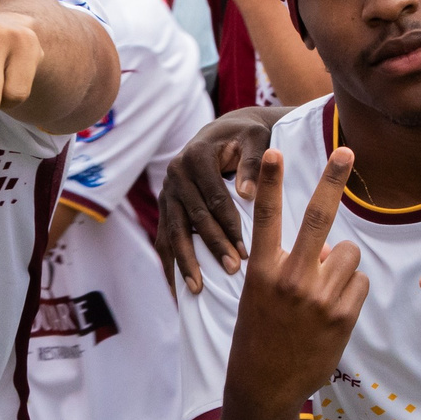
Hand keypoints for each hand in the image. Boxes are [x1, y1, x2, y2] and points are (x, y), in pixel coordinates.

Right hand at [159, 108, 278, 288]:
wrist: (226, 131)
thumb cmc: (248, 137)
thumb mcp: (256, 140)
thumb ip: (253, 162)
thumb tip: (246, 194)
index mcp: (196, 156)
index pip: (214, 199)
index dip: (230, 227)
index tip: (247, 252)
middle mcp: (176, 173)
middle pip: (193, 218)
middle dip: (212, 247)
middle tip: (232, 271)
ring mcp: (167, 191)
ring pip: (174, 231)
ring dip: (185, 261)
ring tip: (197, 288)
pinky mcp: (166, 206)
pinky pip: (164, 238)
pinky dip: (170, 262)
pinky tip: (176, 287)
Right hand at [222, 148, 368, 414]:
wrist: (264, 386)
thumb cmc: (260, 334)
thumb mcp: (261, 296)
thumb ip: (289, 265)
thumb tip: (325, 247)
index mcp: (262, 270)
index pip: (267, 217)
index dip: (272, 182)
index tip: (275, 150)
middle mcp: (290, 278)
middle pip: (318, 218)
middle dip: (332, 179)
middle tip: (346, 150)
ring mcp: (319, 297)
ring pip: (348, 254)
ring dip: (341, 265)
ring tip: (322, 292)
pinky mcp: (342, 316)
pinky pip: (360, 283)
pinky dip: (351, 291)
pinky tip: (333, 312)